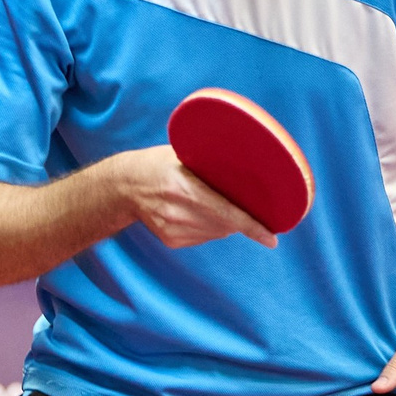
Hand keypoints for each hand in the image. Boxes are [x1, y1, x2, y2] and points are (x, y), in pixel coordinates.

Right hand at [110, 146, 277, 249]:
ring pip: (216, 233)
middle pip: (225, 225)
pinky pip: (204, 237)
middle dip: (240, 218)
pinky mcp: (171, 241)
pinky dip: (209, 227)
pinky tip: (196, 213)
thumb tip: (249, 170)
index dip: (251, 227)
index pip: (226, 213)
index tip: (271, 238)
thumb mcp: (183, 154)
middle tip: (241, 202)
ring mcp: (173, 230)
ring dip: (224, 222)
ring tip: (209, 202)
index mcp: (184, 189)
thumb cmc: (158, 164)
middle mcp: (178, 213)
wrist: (124, 186)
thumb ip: (211, 164)